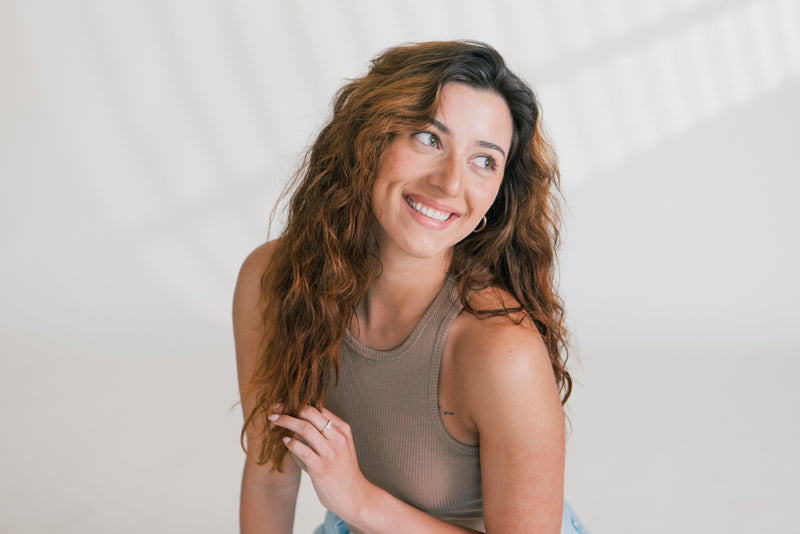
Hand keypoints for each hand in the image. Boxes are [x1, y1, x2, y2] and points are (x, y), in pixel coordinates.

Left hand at [268, 405, 371, 522]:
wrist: (355, 496)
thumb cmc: (344, 471)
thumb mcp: (341, 446)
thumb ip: (325, 433)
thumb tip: (298, 422)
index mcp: (343, 429)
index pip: (319, 408)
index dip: (299, 403)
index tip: (284, 403)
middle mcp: (338, 437)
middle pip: (310, 413)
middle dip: (289, 408)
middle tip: (274, 409)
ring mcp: (330, 452)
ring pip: (304, 428)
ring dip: (285, 421)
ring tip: (274, 421)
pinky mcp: (321, 467)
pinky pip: (301, 449)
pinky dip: (290, 442)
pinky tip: (284, 441)